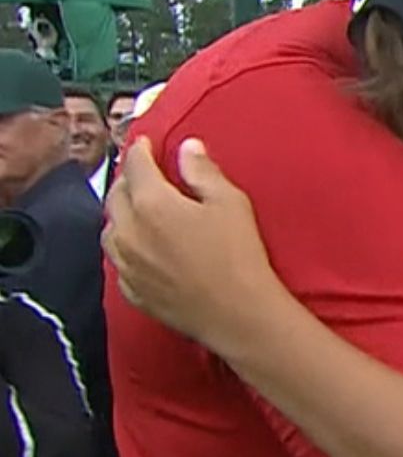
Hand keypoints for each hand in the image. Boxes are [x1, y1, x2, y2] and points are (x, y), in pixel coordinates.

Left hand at [102, 137, 287, 349]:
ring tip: (137, 210)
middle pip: (116, 195)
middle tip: (144, 174)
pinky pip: (118, 260)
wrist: (236, 314)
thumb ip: (203, 172)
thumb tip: (187, 148)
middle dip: (129, 179)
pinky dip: (125, 246)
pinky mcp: (131, 289)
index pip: (135, 165)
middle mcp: (128, 231)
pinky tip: (140, 247)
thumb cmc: (238, 256)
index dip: (140, 149)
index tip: (146, 143)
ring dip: (121, 214)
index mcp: (151, 203)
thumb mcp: (230, 203)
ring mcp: (125, 263)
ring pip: (110, 229)